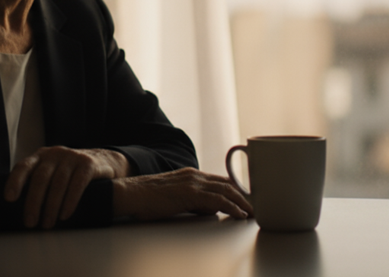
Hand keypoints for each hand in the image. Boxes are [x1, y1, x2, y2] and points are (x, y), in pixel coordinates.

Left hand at [4, 146, 130, 228]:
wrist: (102, 162)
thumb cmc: (69, 173)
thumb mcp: (52, 171)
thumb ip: (37, 181)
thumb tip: (19, 208)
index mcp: (40, 156)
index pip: (23, 166)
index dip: (15, 182)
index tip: (9, 199)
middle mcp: (54, 153)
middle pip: (40, 178)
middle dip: (33, 203)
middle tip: (30, 222)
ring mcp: (72, 156)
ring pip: (58, 183)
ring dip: (51, 207)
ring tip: (47, 224)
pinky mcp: (87, 163)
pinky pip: (77, 184)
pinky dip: (69, 202)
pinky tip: (64, 215)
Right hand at [112, 168, 252, 220]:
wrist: (131, 193)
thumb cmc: (149, 199)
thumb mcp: (176, 198)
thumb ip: (194, 201)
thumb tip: (210, 210)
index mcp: (191, 175)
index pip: (221, 181)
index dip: (237, 190)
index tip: (249, 199)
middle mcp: (194, 175)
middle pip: (228, 184)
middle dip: (245, 195)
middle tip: (257, 206)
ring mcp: (192, 182)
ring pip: (226, 190)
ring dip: (243, 202)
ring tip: (253, 212)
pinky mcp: (189, 193)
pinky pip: (217, 200)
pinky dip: (232, 207)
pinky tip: (240, 214)